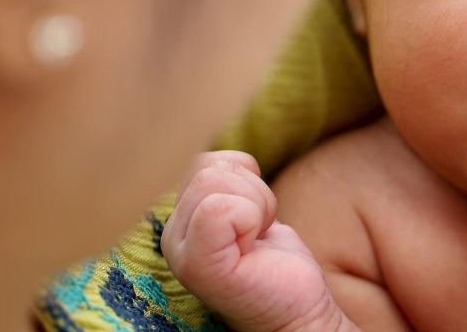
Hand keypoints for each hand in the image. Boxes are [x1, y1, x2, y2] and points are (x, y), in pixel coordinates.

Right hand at [161, 151, 356, 331]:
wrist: (296, 309)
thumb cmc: (274, 259)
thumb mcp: (246, 205)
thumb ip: (224, 180)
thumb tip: (225, 156)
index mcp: (179, 218)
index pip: (204, 160)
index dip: (244, 179)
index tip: (253, 217)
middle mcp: (171, 234)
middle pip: (210, 168)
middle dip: (252, 191)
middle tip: (258, 230)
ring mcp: (180, 252)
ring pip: (215, 180)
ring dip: (256, 204)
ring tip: (256, 238)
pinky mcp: (199, 266)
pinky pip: (222, 209)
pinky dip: (253, 219)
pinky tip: (254, 246)